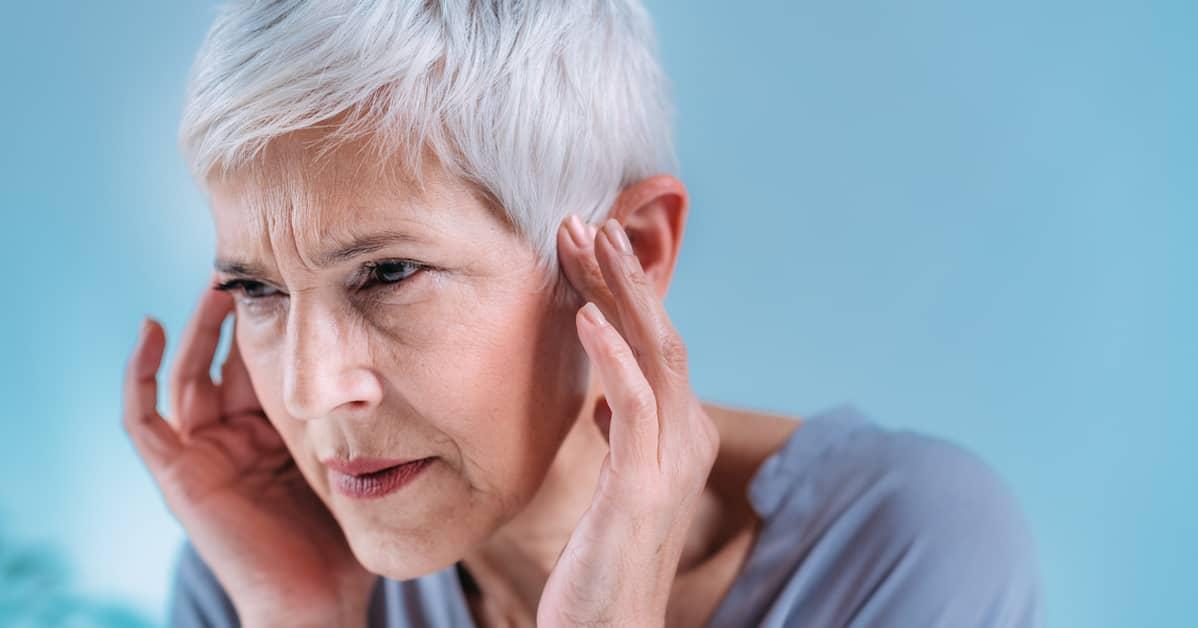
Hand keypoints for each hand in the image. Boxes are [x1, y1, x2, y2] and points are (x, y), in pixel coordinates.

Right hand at [122, 279, 375, 627]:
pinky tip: (152, 325)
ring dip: (196, 328)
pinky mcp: (177, 473)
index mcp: (276, 433)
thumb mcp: (355, 458)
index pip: (265, 364)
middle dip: (235, 315)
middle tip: (258, 266)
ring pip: (187, 375)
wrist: (318, 599)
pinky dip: (140, 371)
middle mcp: (236, 438)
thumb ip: (363, 417)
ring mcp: (204, 454)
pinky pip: (142, 416)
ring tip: (218, 283)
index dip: (274, 323)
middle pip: (225, 361)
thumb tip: (404, 361)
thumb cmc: (344, 538)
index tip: (299, 278)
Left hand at [537, 217, 720, 626]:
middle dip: (621, 273)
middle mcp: (686, 435)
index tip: (588, 241)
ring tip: (584, 243)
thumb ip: (621, 430)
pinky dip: (611, 356)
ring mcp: (669, 459)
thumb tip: (606, 393)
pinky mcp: (642, 486)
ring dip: (618, 293)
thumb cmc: (605, 557)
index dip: (623, 288)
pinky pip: (633, 406)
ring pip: (655, 355)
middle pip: (660, 332)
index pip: (655, 341)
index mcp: (678, 429)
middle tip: (581, 220)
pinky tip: (584, 317)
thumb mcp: (617, 478)